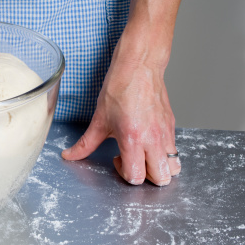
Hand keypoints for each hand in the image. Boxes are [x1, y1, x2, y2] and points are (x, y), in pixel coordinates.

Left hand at [61, 37, 180, 185]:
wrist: (139, 66)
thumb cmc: (120, 89)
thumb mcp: (99, 119)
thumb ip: (85, 144)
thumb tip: (70, 156)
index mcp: (133, 138)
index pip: (136, 176)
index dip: (124, 173)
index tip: (116, 158)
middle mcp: (153, 139)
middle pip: (161, 178)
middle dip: (145, 177)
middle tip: (132, 160)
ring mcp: (166, 133)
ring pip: (174, 168)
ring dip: (159, 168)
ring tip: (143, 155)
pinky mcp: (172, 126)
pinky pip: (174, 150)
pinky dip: (164, 155)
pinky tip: (148, 142)